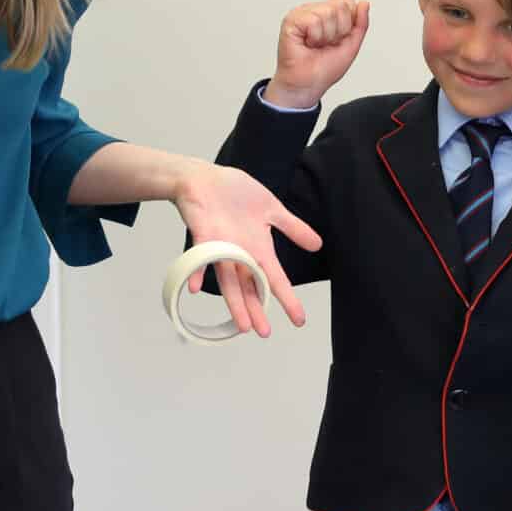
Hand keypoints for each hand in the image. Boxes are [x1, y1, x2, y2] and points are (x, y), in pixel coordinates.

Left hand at [175, 163, 321, 336]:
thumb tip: (318, 245)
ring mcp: (219, 246)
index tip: (298, 320)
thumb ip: (293, 228)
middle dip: (256, 309)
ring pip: (227, 280)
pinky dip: (196, 271)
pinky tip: (194, 287)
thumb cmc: (235, 193)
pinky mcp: (202, 234)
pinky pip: (199, 256)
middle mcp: (238, 252)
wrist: (204, 178)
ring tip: (241, 324)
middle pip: (249, 286)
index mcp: (257, 247)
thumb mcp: (271, 208)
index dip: (286, 298)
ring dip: (233, 302)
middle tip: (263, 332)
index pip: (274, 278)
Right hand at [269, 0, 369, 108]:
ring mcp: (302, 13)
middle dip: (339, 31)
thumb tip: (364, 2)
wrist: (308, 85)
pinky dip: (315, 37)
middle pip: (340, 6)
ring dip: (326, 36)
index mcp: (328, 12)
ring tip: (316, 45)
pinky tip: (307, 43)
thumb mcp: (351, 44)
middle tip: (325, 44)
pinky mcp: (291, 20)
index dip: (348, 21)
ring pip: (328, 12)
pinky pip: (314, 21)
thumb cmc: (324, 68)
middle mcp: (314, 9)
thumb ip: (360, 23)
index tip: (338, 38)